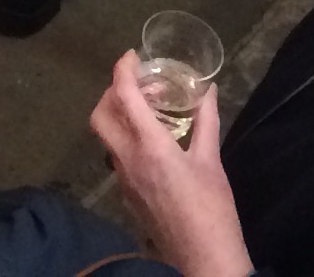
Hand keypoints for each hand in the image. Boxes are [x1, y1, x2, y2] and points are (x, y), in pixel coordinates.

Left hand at [87, 52, 253, 276]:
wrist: (203, 259)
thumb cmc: (212, 209)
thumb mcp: (212, 161)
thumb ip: (207, 121)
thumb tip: (208, 90)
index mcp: (150, 147)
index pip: (124, 97)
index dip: (123, 70)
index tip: (132, 56)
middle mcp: (128, 161)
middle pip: (101, 115)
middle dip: (113, 91)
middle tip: (138, 83)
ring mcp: (124, 181)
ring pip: (106, 137)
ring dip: (118, 115)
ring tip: (149, 108)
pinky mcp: (128, 196)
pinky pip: (117, 156)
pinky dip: (126, 137)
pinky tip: (153, 140)